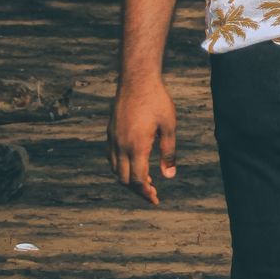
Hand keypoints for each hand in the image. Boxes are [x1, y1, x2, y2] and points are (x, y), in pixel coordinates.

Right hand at [107, 77, 176, 205]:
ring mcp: (112, 138)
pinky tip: (132, 163)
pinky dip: (120, 166)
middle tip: (151, 192)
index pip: (137, 180)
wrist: (137, 78)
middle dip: (137, 189)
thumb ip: (168, 152)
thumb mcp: (168, 126)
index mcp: (136, 146)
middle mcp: (120, 145)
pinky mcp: (110, 131)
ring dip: (127, 178)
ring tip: (144, 180)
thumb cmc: (157, 100)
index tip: (155, 199)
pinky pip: (111, 156)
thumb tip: (169, 176)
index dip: (145, 193)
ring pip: (115, 169)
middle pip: (123, 179)